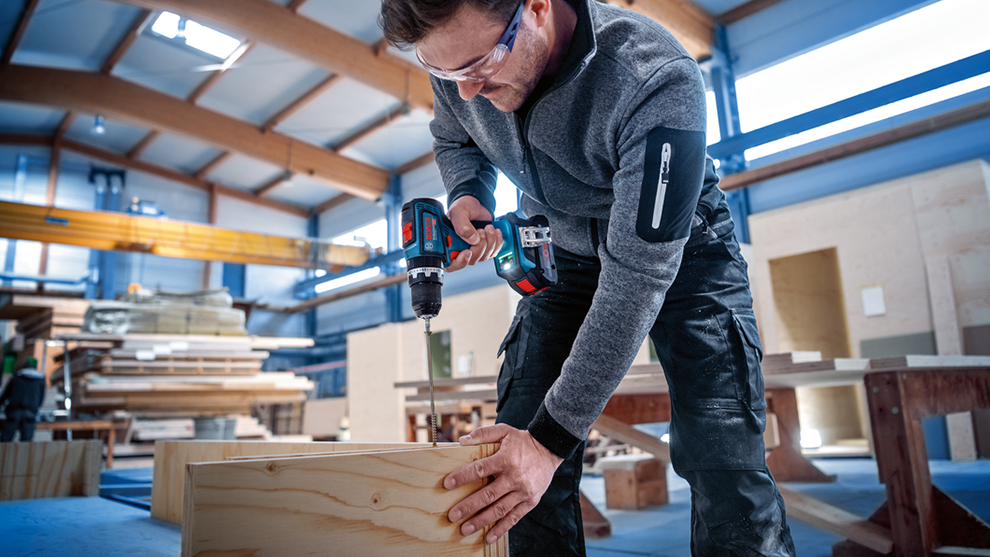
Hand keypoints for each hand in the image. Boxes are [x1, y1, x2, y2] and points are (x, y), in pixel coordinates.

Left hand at [444, 424, 562, 543]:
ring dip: (481, 521)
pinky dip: (501, 529)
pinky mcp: (530, 501)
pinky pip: (514, 517)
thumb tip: (462, 441)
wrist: (549, 450)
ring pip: (500, 509)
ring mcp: (523, 491)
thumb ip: (483, 434)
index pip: (480, 469)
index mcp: (505, 459)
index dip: (463, 476)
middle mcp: (514, 477)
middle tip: (452, 515)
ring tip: (465, 529)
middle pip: (488, 494)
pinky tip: (489, 537)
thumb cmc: (522, 441)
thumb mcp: (504, 431)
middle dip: (469, 506)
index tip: (447, 484)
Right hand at [446, 196, 502, 270]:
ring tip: (488, 227)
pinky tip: (495, 232)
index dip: (460, 261)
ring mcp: (472, 249)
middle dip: (478, 247)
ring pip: (483, 257)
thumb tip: (472, 239)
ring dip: (489, 242)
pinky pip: (493, 252)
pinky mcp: (484, 247)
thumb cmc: (463, 206)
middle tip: (480, 231)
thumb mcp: (458, 211)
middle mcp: (460, 249)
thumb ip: (462, 225)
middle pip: (470, 260)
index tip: (467, 251)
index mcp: (448, 243)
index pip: (450, 263)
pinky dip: (497, 242)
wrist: (476, 202)